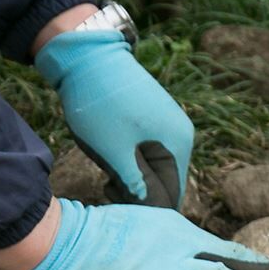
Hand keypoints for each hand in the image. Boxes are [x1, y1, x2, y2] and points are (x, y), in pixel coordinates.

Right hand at [8, 199, 268, 269]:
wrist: (57, 243)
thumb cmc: (81, 240)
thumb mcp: (127, 234)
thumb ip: (153, 246)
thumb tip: (167, 264)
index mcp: (174, 230)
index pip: (226, 250)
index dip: (259, 264)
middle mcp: (179, 245)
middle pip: (236, 263)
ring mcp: (169, 265)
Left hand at [37, 29, 192, 207]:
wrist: (88, 58)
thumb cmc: (100, 106)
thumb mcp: (115, 153)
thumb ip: (136, 185)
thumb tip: (153, 210)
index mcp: (178, 143)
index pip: (174, 195)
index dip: (148, 208)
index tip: (119, 206)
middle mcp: (180, 134)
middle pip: (165, 182)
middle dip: (138, 193)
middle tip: (107, 188)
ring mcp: (167, 124)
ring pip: (154, 168)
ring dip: (132, 178)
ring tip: (106, 174)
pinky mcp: (152, 119)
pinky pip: (147, 152)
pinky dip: (130, 162)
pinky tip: (110, 159)